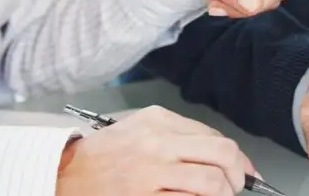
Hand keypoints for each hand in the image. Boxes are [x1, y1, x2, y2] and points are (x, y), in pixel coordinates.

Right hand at [56, 106, 256, 195]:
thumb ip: (177, 136)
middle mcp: (158, 142)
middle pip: (222, 155)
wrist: (62, 173)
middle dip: (238, 175)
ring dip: (223, 194)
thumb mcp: (139, 129)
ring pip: (212, 182)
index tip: (246, 172)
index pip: (216, 138)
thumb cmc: (101, 155)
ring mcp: (152, 171)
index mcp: (159, 120)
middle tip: (236, 187)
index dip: (238, 159)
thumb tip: (218, 154)